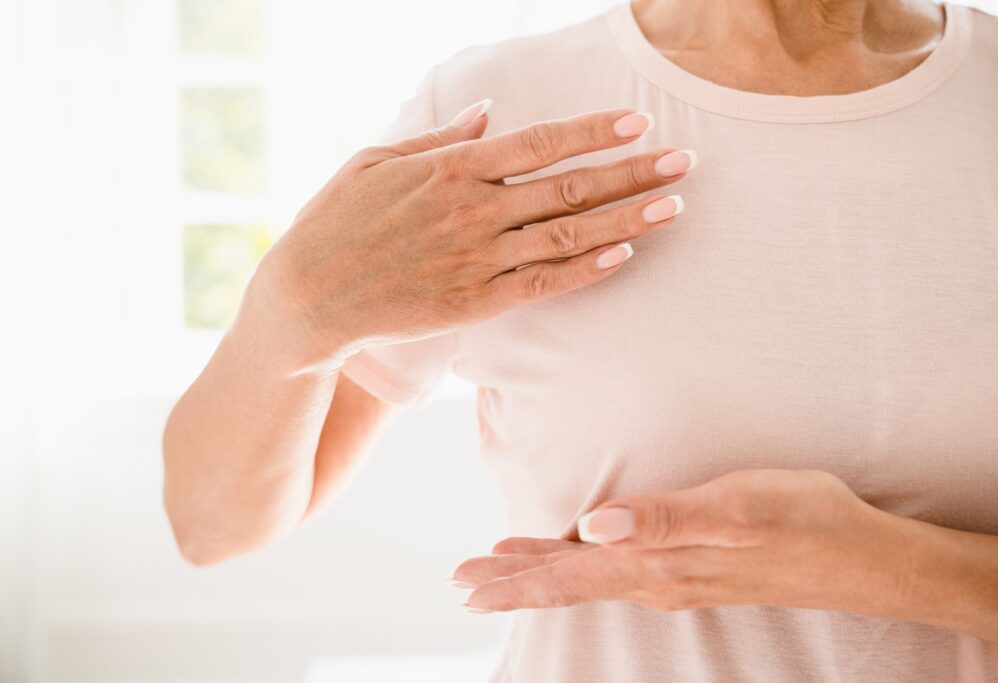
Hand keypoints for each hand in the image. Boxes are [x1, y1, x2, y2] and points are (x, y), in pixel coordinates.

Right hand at [251, 102, 694, 371]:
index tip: (638, 121)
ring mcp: (477, 258)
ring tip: (674, 205)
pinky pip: (543, 284)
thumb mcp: (377, 160)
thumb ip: (439, 137)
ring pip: (567, 234)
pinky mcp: (474, 302)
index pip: (541, 142)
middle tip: (684, 160)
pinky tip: (624, 256)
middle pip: (571, 186)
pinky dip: (586, 269)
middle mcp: (474, 210)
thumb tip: (486, 113)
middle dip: (633, 171)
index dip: (595, 131)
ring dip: (627, 218)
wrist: (308, 296)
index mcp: (452, 167)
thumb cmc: (336, 220)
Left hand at [453, 469, 909, 615]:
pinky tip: (577, 556)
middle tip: (463, 582)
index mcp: (660, 563)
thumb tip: (594, 526)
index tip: (468, 584)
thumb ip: (666, 518)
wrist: (862, 558)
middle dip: (513, 582)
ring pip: (590, 580)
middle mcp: (660, 579)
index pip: (572, 575)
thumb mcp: (740, 507)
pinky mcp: (693, 568)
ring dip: (541, 575)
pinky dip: (581, 567)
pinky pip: (618, 573)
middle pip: (571, 584)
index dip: (517, 579)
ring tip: (499, 572)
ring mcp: (676, 578)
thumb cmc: (804, 521)